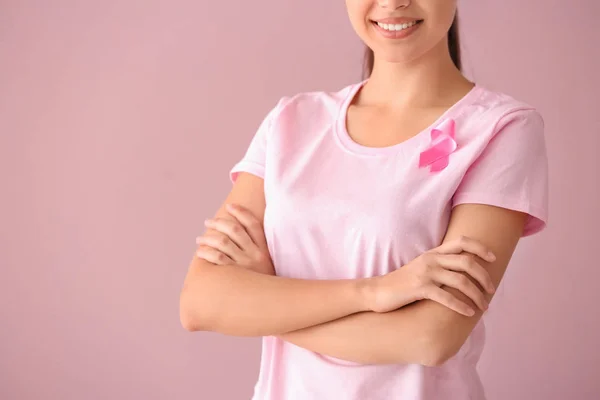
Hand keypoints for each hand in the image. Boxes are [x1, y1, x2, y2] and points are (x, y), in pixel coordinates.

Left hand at [195, 204, 274, 275]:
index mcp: (264, 249)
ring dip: (208, 238)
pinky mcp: (235, 276)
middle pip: (235, 230)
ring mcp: (245, 265)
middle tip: (208, 221)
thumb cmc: (263, 283)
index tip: (230, 206)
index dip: (241, 212)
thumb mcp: (266, 264)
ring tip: (199, 240)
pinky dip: (206, 252)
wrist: (271, 305)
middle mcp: (255, 254)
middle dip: (219, 223)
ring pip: (223, 242)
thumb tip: (237, 234)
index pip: (253, 224)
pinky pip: (217, 258)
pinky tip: (200, 252)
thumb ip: (256, 250)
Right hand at [367, 236, 496, 315]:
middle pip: (467, 262)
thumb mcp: (421, 269)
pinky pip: (447, 297)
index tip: (493, 258)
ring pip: (461, 281)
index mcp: (433, 253)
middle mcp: (430, 260)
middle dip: (484, 277)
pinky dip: (461, 306)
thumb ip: (439, 266)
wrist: (377, 292)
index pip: (462, 242)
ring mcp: (425, 273)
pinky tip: (469, 313)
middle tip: (491, 290)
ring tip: (484, 306)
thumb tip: (464, 272)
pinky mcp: (419, 288)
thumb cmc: (402, 284)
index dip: (481, 248)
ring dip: (477, 295)